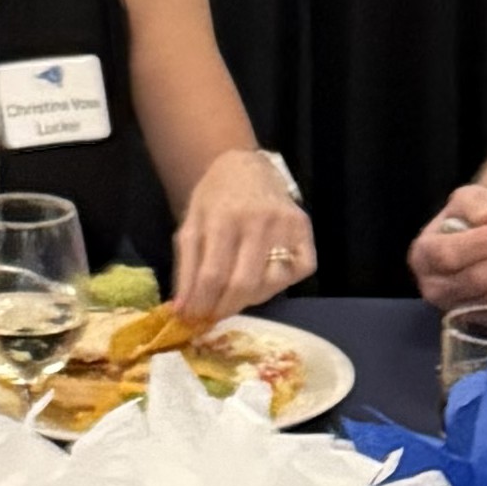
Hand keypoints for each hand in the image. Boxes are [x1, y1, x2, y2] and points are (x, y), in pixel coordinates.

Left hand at [168, 148, 312, 327]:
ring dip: (249, 298)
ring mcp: (286, 224)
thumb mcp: (190, 226)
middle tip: (213, 315)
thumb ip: (186, 268)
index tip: (193, 318)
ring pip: (270, 283)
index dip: (202, 303)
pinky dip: (278, 283)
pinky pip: (297, 271)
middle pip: (243, 283)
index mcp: (224, 217)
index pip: (213, 274)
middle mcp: (259, 220)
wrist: (247, 167)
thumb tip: (181, 309)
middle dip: (225, 308)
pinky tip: (263, 276)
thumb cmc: (214, 199)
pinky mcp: (305, 228)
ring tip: (235, 291)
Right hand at [411, 188, 486, 314]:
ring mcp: (461, 310)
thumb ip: (478, 203)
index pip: (450, 255)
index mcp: (424, 256)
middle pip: (480, 279)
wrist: (474, 248)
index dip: (484, 244)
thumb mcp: (467, 200)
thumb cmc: (466, 222)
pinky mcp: (485, 321)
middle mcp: (436, 289)